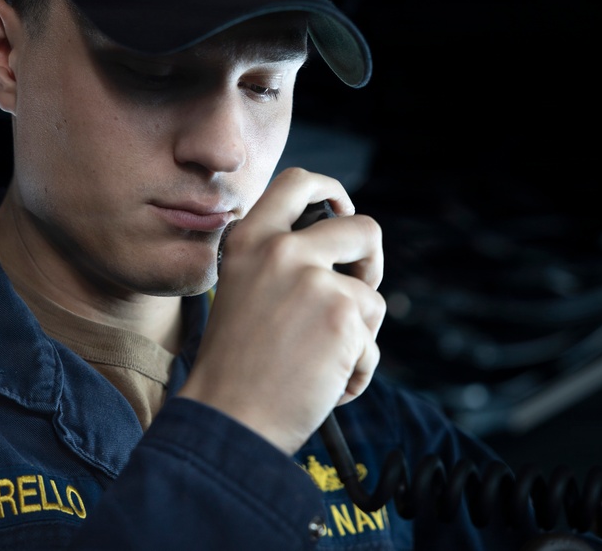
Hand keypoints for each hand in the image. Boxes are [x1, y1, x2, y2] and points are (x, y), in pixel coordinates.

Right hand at [178, 167, 385, 454]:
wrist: (228, 418)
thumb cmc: (234, 368)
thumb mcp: (243, 292)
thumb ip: (280, 264)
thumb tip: (339, 258)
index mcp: (249, 240)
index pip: (298, 182)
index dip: (332, 191)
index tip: (343, 209)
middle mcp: (281, 250)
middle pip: (363, 228)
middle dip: (372, 262)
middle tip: (359, 292)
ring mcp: (314, 278)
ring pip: (371, 296)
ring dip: (357, 334)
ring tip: (321, 363)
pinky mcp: (344, 313)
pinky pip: (372, 341)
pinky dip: (358, 369)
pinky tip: (326, 385)